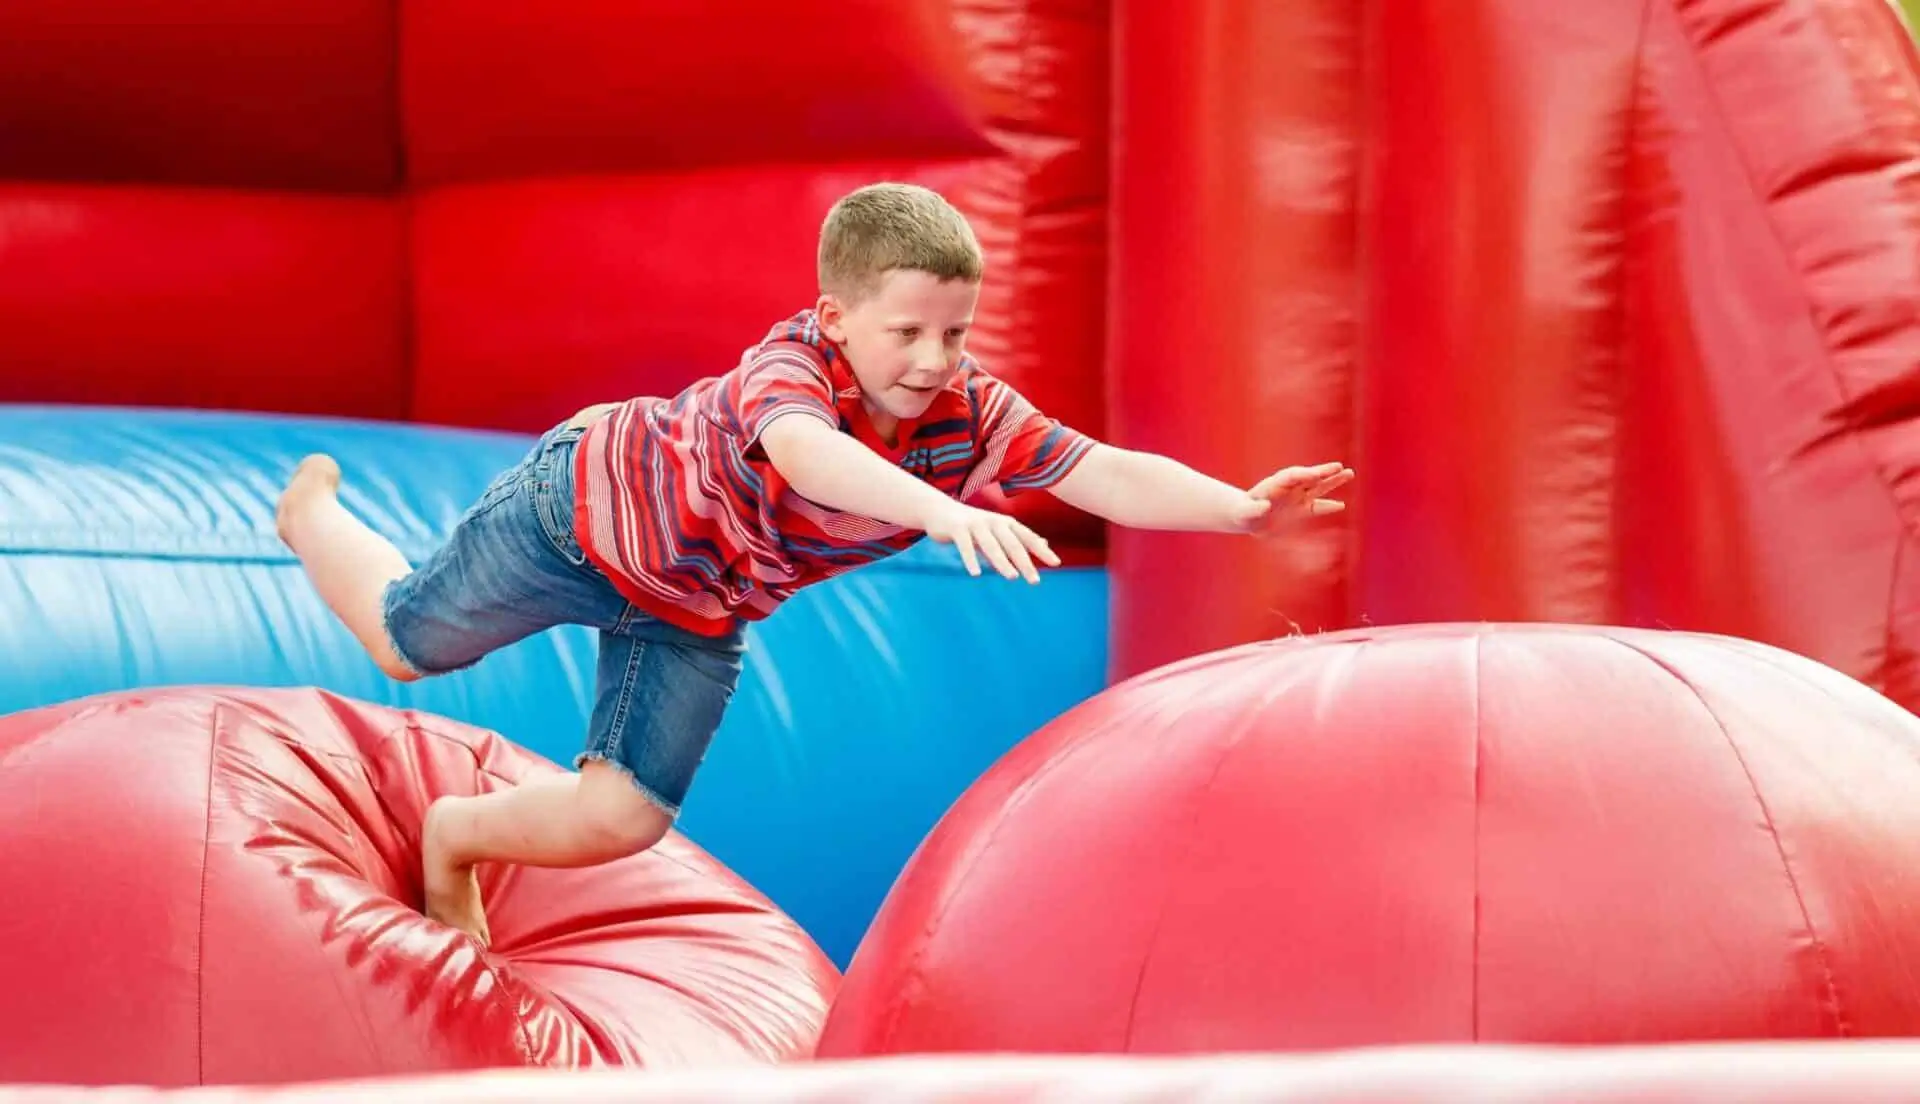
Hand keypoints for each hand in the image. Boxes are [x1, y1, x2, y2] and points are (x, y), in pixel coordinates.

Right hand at [921, 500, 1060, 582]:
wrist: (940, 510)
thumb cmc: (973, 524)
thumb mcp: (998, 530)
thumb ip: (1019, 538)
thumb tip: (1044, 544)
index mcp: (1005, 523)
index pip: (1027, 537)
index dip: (1041, 550)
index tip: (1056, 563)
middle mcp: (993, 521)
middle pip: (1012, 543)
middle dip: (1025, 562)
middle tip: (1035, 580)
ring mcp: (975, 524)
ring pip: (991, 545)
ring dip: (1002, 562)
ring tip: (1012, 577)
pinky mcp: (957, 529)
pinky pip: (965, 546)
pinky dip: (971, 559)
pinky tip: (976, 574)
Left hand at [1228, 461, 1354, 533]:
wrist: (1247, 518)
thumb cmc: (1244, 512)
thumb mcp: (1245, 512)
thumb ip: (1254, 509)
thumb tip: (1265, 506)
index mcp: (1275, 483)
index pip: (1292, 476)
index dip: (1304, 474)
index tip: (1315, 474)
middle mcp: (1290, 488)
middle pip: (1309, 477)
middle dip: (1323, 471)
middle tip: (1339, 467)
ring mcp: (1297, 497)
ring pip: (1318, 487)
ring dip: (1332, 481)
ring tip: (1349, 473)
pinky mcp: (1301, 510)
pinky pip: (1317, 507)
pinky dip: (1328, 507)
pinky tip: (1341, 505)